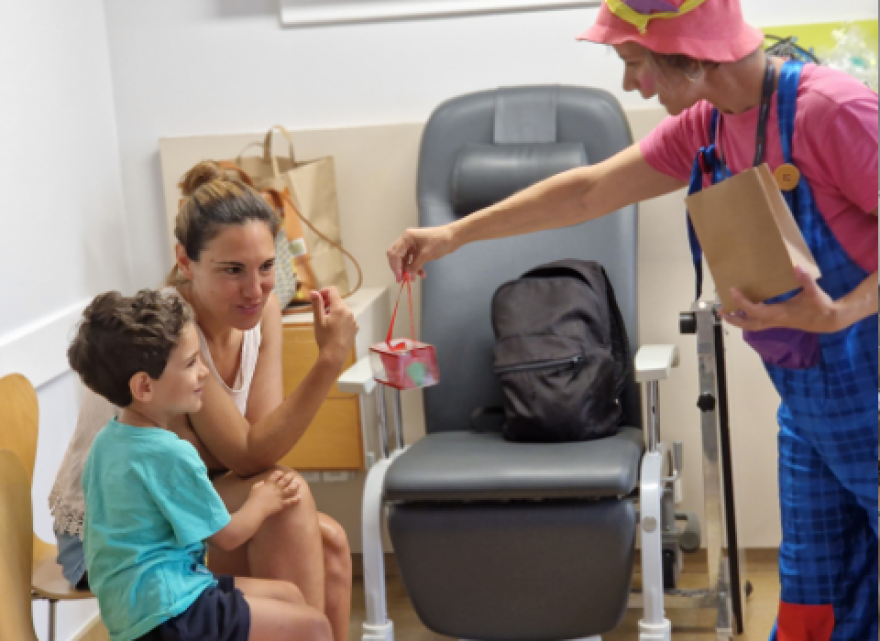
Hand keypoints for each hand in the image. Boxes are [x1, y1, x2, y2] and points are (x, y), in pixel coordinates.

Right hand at [247, 470, 299, 517]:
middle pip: (284, 480)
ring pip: (289, 489)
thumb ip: (259, 484)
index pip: (275, 476)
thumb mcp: (254, 489)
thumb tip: (262, 482)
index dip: (279, 473)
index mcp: (268, 484)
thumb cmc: (252, 499)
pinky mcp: (281, 504)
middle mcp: (275, 488)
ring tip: (298, 483)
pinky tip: (300, 497)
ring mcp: (280, 496)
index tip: (282, 472)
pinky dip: (295, 499)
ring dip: (295, 486)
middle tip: (292, 474)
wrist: (255, 509)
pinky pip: (290, 501)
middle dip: (289, 476)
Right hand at [312, 287, 357, 367]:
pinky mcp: (355, 328)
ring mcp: (353, 320)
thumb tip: (313, 291)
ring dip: (334, 311)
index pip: (332, 290)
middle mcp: (349, 312)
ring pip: (342, 310)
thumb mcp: (318, 320)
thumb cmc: (325, 337)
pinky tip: (334, 329)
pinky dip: (340, 319)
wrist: (335, 355)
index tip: (317, 299)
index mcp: (340, 308)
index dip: (323, 291)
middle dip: (328, 303)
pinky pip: (347, 319)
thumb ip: (317, 304)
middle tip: (320, 313)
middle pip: (338, 300)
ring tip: (326, 322)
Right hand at [386, 226, 454, 282]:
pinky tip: (421, 274)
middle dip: (398, 268)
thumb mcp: (426, 254)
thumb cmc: (440, 242)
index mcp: (406, 237)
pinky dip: (414, 268)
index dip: (396, 266)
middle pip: (396, 256)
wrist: (453, 237)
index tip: (400, 277)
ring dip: (408, 269)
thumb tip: (408, 276)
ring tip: (413, 278)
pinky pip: (411, 261)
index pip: (395, 253)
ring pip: (404, 260)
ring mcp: (411, 245)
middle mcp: (406, 240)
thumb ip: (415, 266)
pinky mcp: (417, 250)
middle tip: (402, 280)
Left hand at [722, 267, 841, 332]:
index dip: (741, 302)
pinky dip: (748, 318)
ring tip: (726, 311)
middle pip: (748, 324)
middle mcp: (774, 320)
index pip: (754, 310)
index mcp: (779, 313)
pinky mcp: (778, 322)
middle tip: (720, 310)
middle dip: (733, 319)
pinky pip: (758, 323)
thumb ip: (806, 280)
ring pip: (752, 326)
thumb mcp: (814, 292)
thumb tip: (797, 267)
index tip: (732, 290)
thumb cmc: (821, 306)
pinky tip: (744, 309)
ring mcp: (775, 322)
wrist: (828, 321)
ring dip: (738, 320)